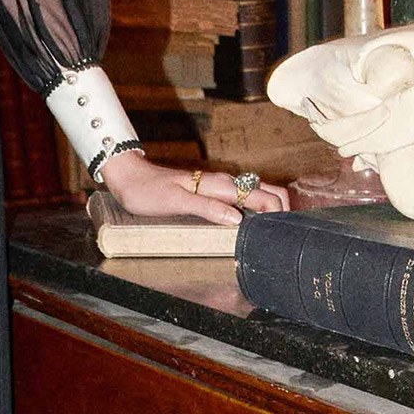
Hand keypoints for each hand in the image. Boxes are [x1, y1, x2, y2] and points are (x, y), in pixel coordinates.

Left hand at [95, 146, 292, 227]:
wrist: (129, 178)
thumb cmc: (148, 192)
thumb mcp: (176, 202)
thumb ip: (208, 208)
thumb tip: (237, 219)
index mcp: (220, 185)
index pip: (263, 195)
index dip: (279, 212)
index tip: (284, 232)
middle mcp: (224, 183)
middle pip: (267, 191)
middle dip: (283, 210)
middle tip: (284, 235)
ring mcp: (219, 187)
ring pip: (257, 194)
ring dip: (270, 209)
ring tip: (274, 233)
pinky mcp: (212, 192)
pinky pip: (242, 198)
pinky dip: (255, 209)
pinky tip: (253, 224)